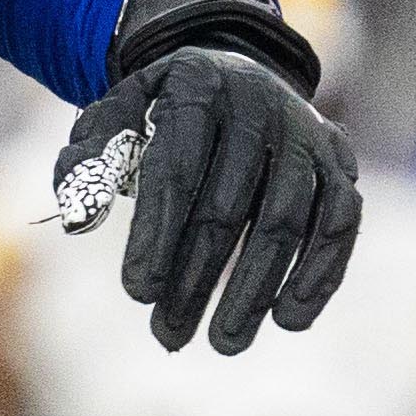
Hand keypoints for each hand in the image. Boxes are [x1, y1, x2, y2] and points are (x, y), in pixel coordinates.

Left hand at [50, 0, 358, 353]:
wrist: (234, 73)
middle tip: (169, 335)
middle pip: (228, 204)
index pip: (177, 167)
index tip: (137, 292)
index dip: (157, 232)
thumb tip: (75, 218)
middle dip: (197, 277)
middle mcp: (259, 105)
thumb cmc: (161, 111)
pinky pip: (340, 222)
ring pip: (286, 219)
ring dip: (255, 287)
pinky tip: (289, 318)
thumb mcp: (116, 114)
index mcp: (196, 86)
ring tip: (224, 342)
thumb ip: (88, 161)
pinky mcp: (338, 164)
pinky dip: (319, 271)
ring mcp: (305, 135)